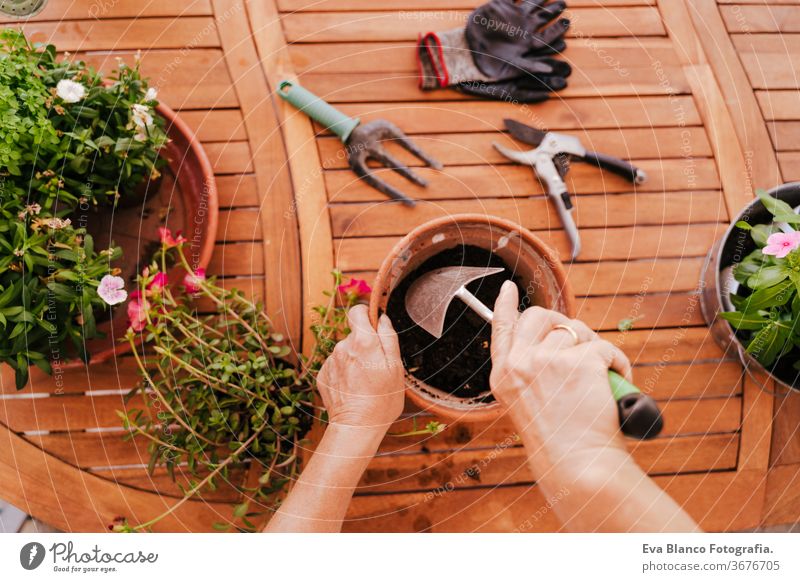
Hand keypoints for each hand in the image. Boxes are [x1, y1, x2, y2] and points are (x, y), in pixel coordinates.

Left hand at [316, 305, 404, 432]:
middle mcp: (342, 347)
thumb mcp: (396, 367)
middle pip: (353, 335)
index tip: (374, 326)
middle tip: (376, 367)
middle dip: (364, 345)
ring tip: (365, 382)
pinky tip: (353, 388)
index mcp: (362, 341)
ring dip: (354, 360)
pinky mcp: (323, 375)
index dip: (367, 315)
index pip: (357, 311)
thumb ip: (388, 337)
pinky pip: (337, 366)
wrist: (357, 426)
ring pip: (345, 352)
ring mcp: (330, 361)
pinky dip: (345, 373)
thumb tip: (382, 319)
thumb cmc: (382, 399)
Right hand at [489, 281, 632, 474]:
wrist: (579, 465)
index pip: (501, 328)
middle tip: (580, 346)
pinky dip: (618, 363)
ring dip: (595, 348)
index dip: (505, 305)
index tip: (508, 287)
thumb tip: (556, 339)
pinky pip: (605, 347)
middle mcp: (520, 363)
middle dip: (563, 324)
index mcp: (504, 375)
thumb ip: (531, 371)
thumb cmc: (561, 441)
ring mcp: (548, 359)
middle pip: (540, 317)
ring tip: (602, 378)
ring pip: (577, 331)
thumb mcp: (529, 403)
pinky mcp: (581, 361)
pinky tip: (618, 383)